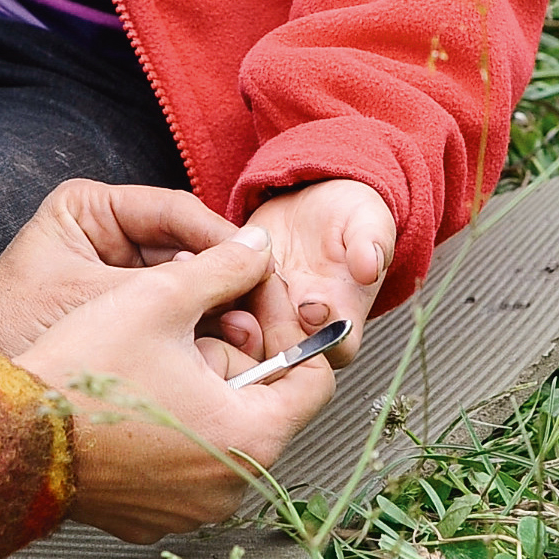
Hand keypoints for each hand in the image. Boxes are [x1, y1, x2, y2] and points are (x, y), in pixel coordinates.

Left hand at [0, 180, 243, 363]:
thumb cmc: (12, 336)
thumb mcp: (100, 297)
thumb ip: (177, 277)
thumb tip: (253, 257)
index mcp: (91, 208)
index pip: (176, 211)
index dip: (225, 240)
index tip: (261, 265)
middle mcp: (108, 238)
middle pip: (191, 251)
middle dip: (229, 284)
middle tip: (265, 313)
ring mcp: (118, 281)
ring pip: (189, 291)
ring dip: (222, 317)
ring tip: (248, 344)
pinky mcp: (124, 326)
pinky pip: (175, 325)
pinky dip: (202, 343)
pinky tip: (226, 362)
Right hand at [16, 227, 335, 543]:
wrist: (10, 439)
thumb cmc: (85, 370)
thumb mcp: (162, 297)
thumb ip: (226, 267)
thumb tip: (260, 248)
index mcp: (249, 437)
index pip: (315, 381)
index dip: (289, 330)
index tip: (251, 302)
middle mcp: (230, 487)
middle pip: (266, 405)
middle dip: (238, 357)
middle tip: (193, 322)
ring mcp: (190, 510)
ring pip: (224, 434)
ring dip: (205, 391)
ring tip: (160, 355)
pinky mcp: (153, 519)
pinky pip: (185, 466)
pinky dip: (173, 431)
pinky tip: (137, 398)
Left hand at [214, 179, 394, 370]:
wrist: (314, 204)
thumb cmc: (350, 218)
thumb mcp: (368, 221)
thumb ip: (371, 242)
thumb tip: (370, 263)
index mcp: (341, 320)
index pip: (334, 347)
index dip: (319, 335)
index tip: (311, 305)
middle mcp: (300, 330)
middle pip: (279, 355)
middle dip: (257, 337)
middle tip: (239, 314)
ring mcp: (264, 319)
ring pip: (240, 337)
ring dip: (221, 316)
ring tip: (206, 287)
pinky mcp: (234, 302)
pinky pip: (214, 309)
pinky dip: (198, 293)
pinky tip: (187, 265)